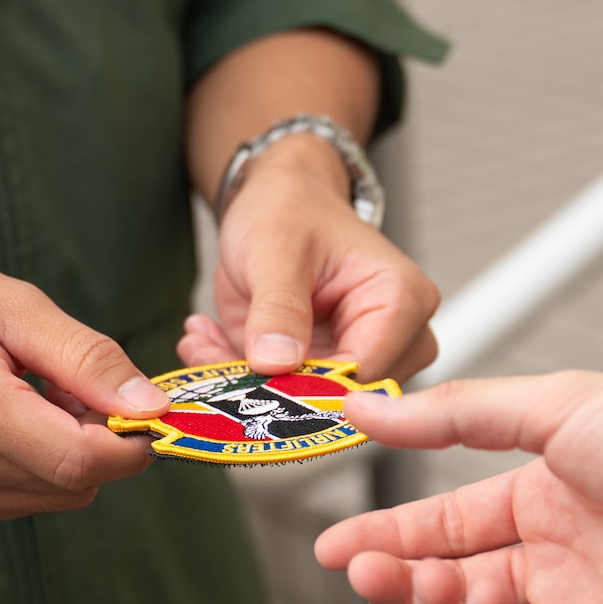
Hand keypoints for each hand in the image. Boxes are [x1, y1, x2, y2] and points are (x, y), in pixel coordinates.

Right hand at [0, 244, 166, 527]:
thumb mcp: (8, 301)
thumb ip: (86, 358)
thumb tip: (152, 406)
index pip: (78, 461)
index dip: (131, 440)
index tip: (142, 403)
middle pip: (73, 485)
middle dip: (100, 441)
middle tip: (74, 381)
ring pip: (53, 498)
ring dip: (67, 453)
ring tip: (28, 393)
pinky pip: (20, 500)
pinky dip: (35, 465)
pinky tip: (5, 418)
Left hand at [177, 135, 439, 382]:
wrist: (276, 200)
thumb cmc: (291, 208)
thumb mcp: (277, 248)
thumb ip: (279, 306)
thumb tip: (276, 363)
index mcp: (401, 301)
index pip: (368, 372)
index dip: (312, 389)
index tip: (255, 383)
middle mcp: (390, 337)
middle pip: (339, 397)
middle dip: (267, 387)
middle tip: (208, 359)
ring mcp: (353, 356)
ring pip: (303, 403)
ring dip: (243, 381)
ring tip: (201, 342)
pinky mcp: (317, 367)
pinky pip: (279, 392)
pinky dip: (235, 373)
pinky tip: (206, 341)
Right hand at [315, 372, 602, 603]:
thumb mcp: (557, 406)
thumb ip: (457, 415)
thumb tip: (371, 411)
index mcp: (547, 499)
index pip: (445, 528)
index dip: (387, 538)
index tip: (332, 545)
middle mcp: (559, 561)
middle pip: (449, 586)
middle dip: (395, 581)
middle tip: (358, 569)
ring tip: (421, 583)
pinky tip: (482, 602)